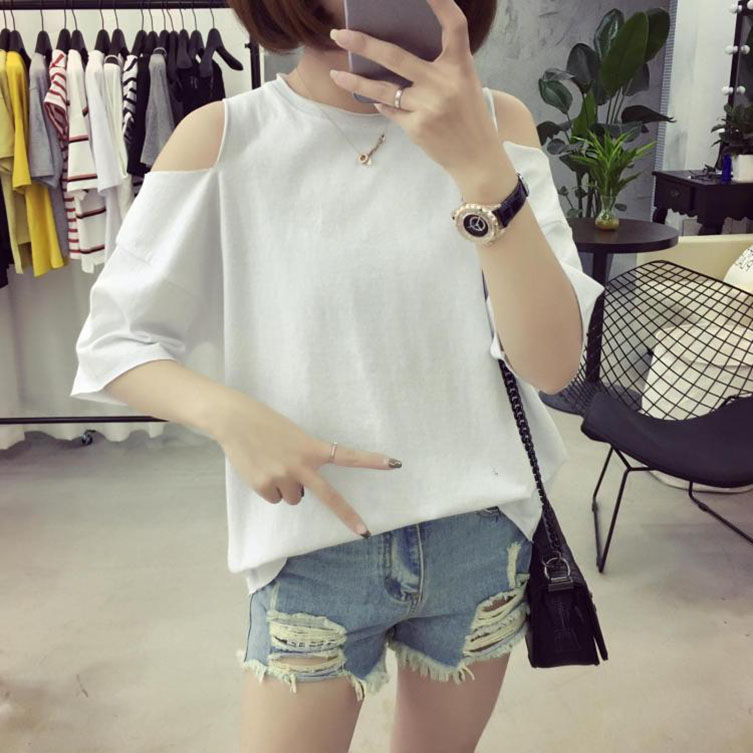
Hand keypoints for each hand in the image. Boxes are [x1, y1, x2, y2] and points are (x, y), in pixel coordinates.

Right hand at [216, 394, 401, 537]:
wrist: (235, 420)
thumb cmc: (267, 425)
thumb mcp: (294, 437)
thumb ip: (305, 459)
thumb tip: (303, 489)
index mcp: (312, 448)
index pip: (347, 456)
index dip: (371, 461)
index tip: (394, 464)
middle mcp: (301, 465)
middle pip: (328, 496)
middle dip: (347, 515)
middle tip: (364, 533)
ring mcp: (282, 477)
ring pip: (294, 498)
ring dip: (287, 487)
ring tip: (274, 465)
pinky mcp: (264, 486)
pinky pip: (275, 498)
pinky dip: (270, 489)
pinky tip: (261, 470)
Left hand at [328, 0, 501, 178]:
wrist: (477, 157)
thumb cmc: (468, 116)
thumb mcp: (464, 83)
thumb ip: (439, 66)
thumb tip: (395, 52)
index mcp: (460, 66)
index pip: (454, 25)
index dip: (440, 2)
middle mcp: (444, 83)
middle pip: (396, 57)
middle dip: (363, 45)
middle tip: (338, 35)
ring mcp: (429, 106)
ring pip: (383, 89)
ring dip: (356, 82)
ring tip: (335, 76)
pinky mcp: (417, 127)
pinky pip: (390, 110)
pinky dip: (382, 105)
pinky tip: (376, 101)